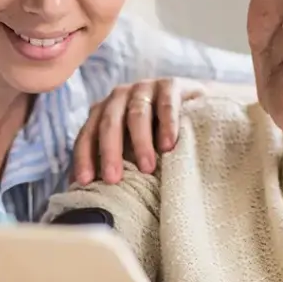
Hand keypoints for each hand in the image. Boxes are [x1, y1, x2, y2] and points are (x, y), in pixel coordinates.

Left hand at [72, 77, 205, 185]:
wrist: (197, 106)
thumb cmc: (158, 135)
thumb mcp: (133, 147)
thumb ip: (117, 163)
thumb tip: (91, 196)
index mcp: (104, 112)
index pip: (88, 133)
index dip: (84, 156)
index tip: (85, 181)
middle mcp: (120, 97)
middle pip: (109, 123)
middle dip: (109, 152)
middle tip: (113, 179)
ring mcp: (145, 88)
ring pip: (137, 113)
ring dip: (140, 142)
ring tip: (147, 168)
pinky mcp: (171, 84)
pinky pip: (166, 104)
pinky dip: (167, 124)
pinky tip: (169, 146)